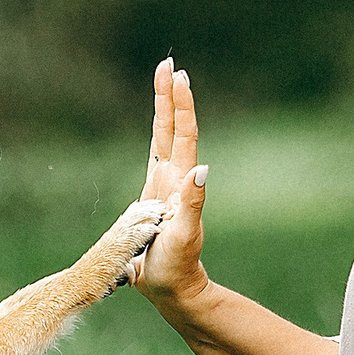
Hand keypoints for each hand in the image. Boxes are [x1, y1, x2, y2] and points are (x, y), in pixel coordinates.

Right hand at [130, 58, 209, 309]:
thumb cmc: (177, 267)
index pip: (181, 135)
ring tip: (164, 81)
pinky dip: (156, 134)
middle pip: (171, 128)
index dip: (179, 105)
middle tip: (168, 63)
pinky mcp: (152, 197)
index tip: (177, 75)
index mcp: (179, 183)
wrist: (174, 290)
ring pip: (164, 137)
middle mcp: (174, 179)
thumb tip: (201, 170)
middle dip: (169, 95)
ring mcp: (164, 186)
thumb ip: (192, 204)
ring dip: (163, 109)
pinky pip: (154, 155)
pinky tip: (157, 127)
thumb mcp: (184, 236)